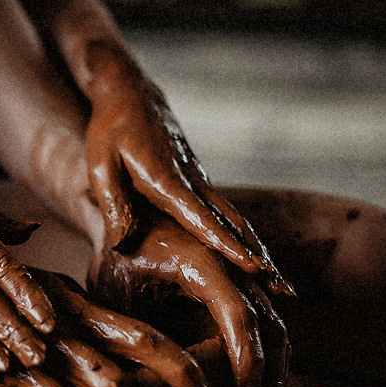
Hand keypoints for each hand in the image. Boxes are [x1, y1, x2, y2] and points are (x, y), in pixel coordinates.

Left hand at [80, 43, 289, 293]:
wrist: (132, 95)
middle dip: (258, 257)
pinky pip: (226, 215)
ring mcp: (200, 182)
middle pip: (232, 224)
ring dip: (259, 251)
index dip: (226, 244)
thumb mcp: (100, 165)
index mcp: (166, 180)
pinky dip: (245, 238)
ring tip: (282, 285)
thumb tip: (121, 246)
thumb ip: (113, 203)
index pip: (201, 218)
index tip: (253, 267)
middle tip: (285, 290)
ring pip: (235, 220)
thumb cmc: (110, 130)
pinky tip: (257, 259)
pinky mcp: (199, 184)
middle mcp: (192, 182)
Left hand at [90, 213, 288, 386]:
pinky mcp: (235, 272)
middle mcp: (229, 260)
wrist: (123, 212)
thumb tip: (150, 375)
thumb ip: (135, 328)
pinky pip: (261, 304)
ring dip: (273, 351)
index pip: (239, 315)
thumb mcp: (117, 291)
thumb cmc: (114, 256)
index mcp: (201, 261)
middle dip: (267, 362)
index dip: (246, 358)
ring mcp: (236, 264)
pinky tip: (263, 367)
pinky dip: (265, 335)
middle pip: (266, 316)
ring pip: (271, 311)